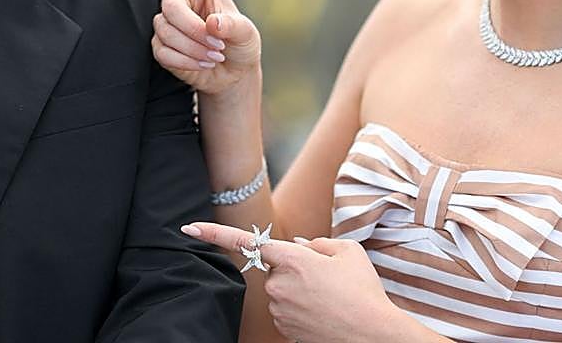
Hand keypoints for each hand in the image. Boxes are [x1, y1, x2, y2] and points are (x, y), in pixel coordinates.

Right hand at [104, 0, 259, 94]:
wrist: (233, 73)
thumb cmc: (241, 44)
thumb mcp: (247, 32)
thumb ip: (233, 26)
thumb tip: (213, 23)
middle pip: (168, 8)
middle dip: (193, 30)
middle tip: (217, 46)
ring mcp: (167, 23)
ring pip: (165, 33)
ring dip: (192, 49)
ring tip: (213, 55)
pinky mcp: (161, 46)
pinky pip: (162, 52)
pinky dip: (184, 61)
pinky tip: (201, 64)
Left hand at [183, 222, 395, 342]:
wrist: (372, 335)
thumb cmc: (363, 291)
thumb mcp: (347, 252)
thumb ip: (318, 244)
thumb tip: (302, 248)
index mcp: (291, 258)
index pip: (245, 241)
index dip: (213, 233)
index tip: (188, 229)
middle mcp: (277, 284)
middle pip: (276, 269)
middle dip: (295, 270)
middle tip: (326, 280)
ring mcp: (278, 310)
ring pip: (282, 291)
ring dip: (300, 291)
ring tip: (330, 299)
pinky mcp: (283, 329)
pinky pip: (287, 312)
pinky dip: (302, 311)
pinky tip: (324, 314)